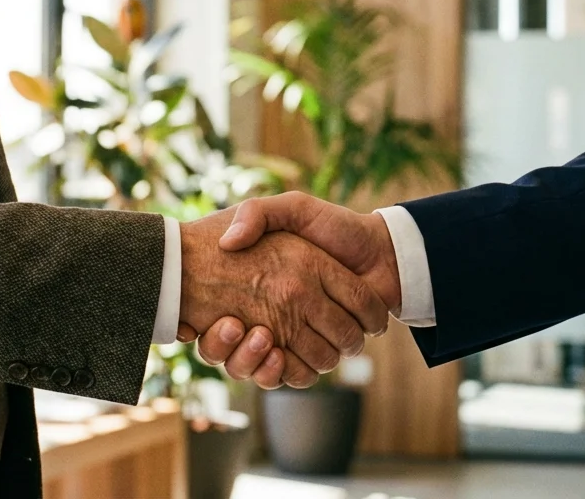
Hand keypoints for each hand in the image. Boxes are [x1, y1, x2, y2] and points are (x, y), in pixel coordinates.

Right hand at [177, 209, 388, 383]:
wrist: (384, 253)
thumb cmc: (337, 227)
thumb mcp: (293, 208)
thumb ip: (259, 213)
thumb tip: (229, 242)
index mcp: (258, 283)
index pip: (211, 313)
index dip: (203, 318)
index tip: (200, 314)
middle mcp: (270, 313)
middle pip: (228, 346)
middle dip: (224, 344)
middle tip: (229, 325)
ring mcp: (290, 335)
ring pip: (253, 365)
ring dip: (250, 359)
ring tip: (259, 336)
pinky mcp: (311, 354)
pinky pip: (285, 376)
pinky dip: (279, 373)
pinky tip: (277, 354)